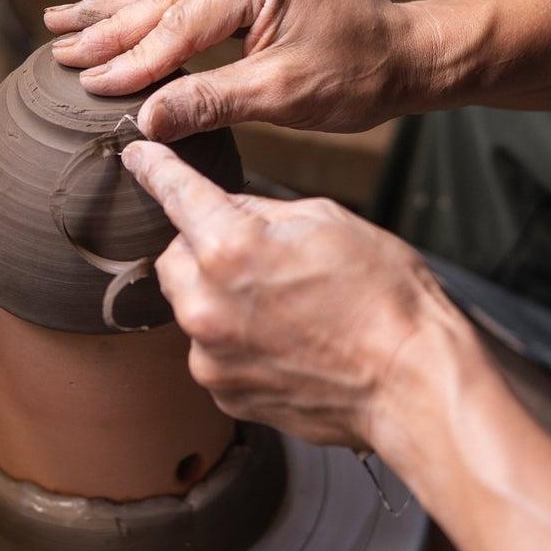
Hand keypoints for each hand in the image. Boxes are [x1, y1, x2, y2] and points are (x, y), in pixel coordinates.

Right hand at [46, 0, 434, 140]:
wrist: (407, 52)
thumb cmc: (358, 75)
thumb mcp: (282, 96)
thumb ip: (209, 103)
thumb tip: (144, 121)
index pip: (176, 27)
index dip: (129, 62)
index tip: (85, 83)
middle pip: (161, 0)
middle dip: (107, 29)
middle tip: (54, 48)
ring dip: (116, 14)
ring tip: (60, 23)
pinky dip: (148, 11)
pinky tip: (108, 15)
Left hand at [122, 139, 479, 453]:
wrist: (412, 382)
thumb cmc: (385, 298)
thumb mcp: (327, 221)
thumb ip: (263, 213)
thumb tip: (229, 210)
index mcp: (229, 247)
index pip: (175, 193)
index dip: (155, 169)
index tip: (138, 157)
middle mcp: (205, 304)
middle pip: (174, 259)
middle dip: (204, 250)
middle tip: (262, 258)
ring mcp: (210, 356)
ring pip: (193, 308)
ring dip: (221, 299)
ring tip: (288, 309)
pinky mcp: (224, 393)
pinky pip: (214, 351)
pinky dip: (238, 342)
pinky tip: (288, 343)